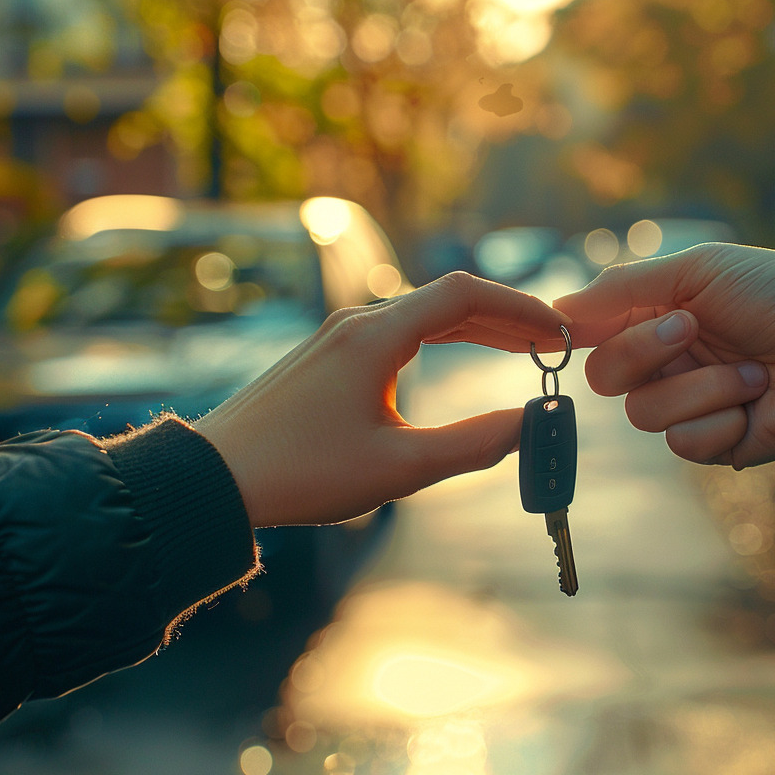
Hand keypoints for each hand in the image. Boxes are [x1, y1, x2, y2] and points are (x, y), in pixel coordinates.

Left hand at [195, 272, 569, 525]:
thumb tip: (533, 423)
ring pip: (423, 316)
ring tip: (522, 349)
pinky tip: (459, 356)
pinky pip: (398, 332)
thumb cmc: (303, 473)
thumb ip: (476, 444)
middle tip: (554, 343)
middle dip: (507, 319)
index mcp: (376, 336)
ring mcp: (338, 336)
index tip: (560, 330)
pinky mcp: (327, 356)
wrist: (215, 478)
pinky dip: (441, 339)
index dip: (520, 308)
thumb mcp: (401, 468)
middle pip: (448, 300)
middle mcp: (357, 322)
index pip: (465, 296)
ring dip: (476, 329)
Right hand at [554, 243, 774, 467]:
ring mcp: (692, 404)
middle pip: (604, 377)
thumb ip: (624, 286)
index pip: (592, 331)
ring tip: (752, 370)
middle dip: (644, 350)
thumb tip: (557, 306)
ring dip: (701, 387)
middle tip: (690, 327)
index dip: (575, 333)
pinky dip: (721, 419)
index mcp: (658, 315)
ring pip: (644, 414)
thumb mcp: (701, 270)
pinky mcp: (718, 443)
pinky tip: (757, 400)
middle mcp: (667, 362)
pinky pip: (685, 443)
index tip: (568, 329)